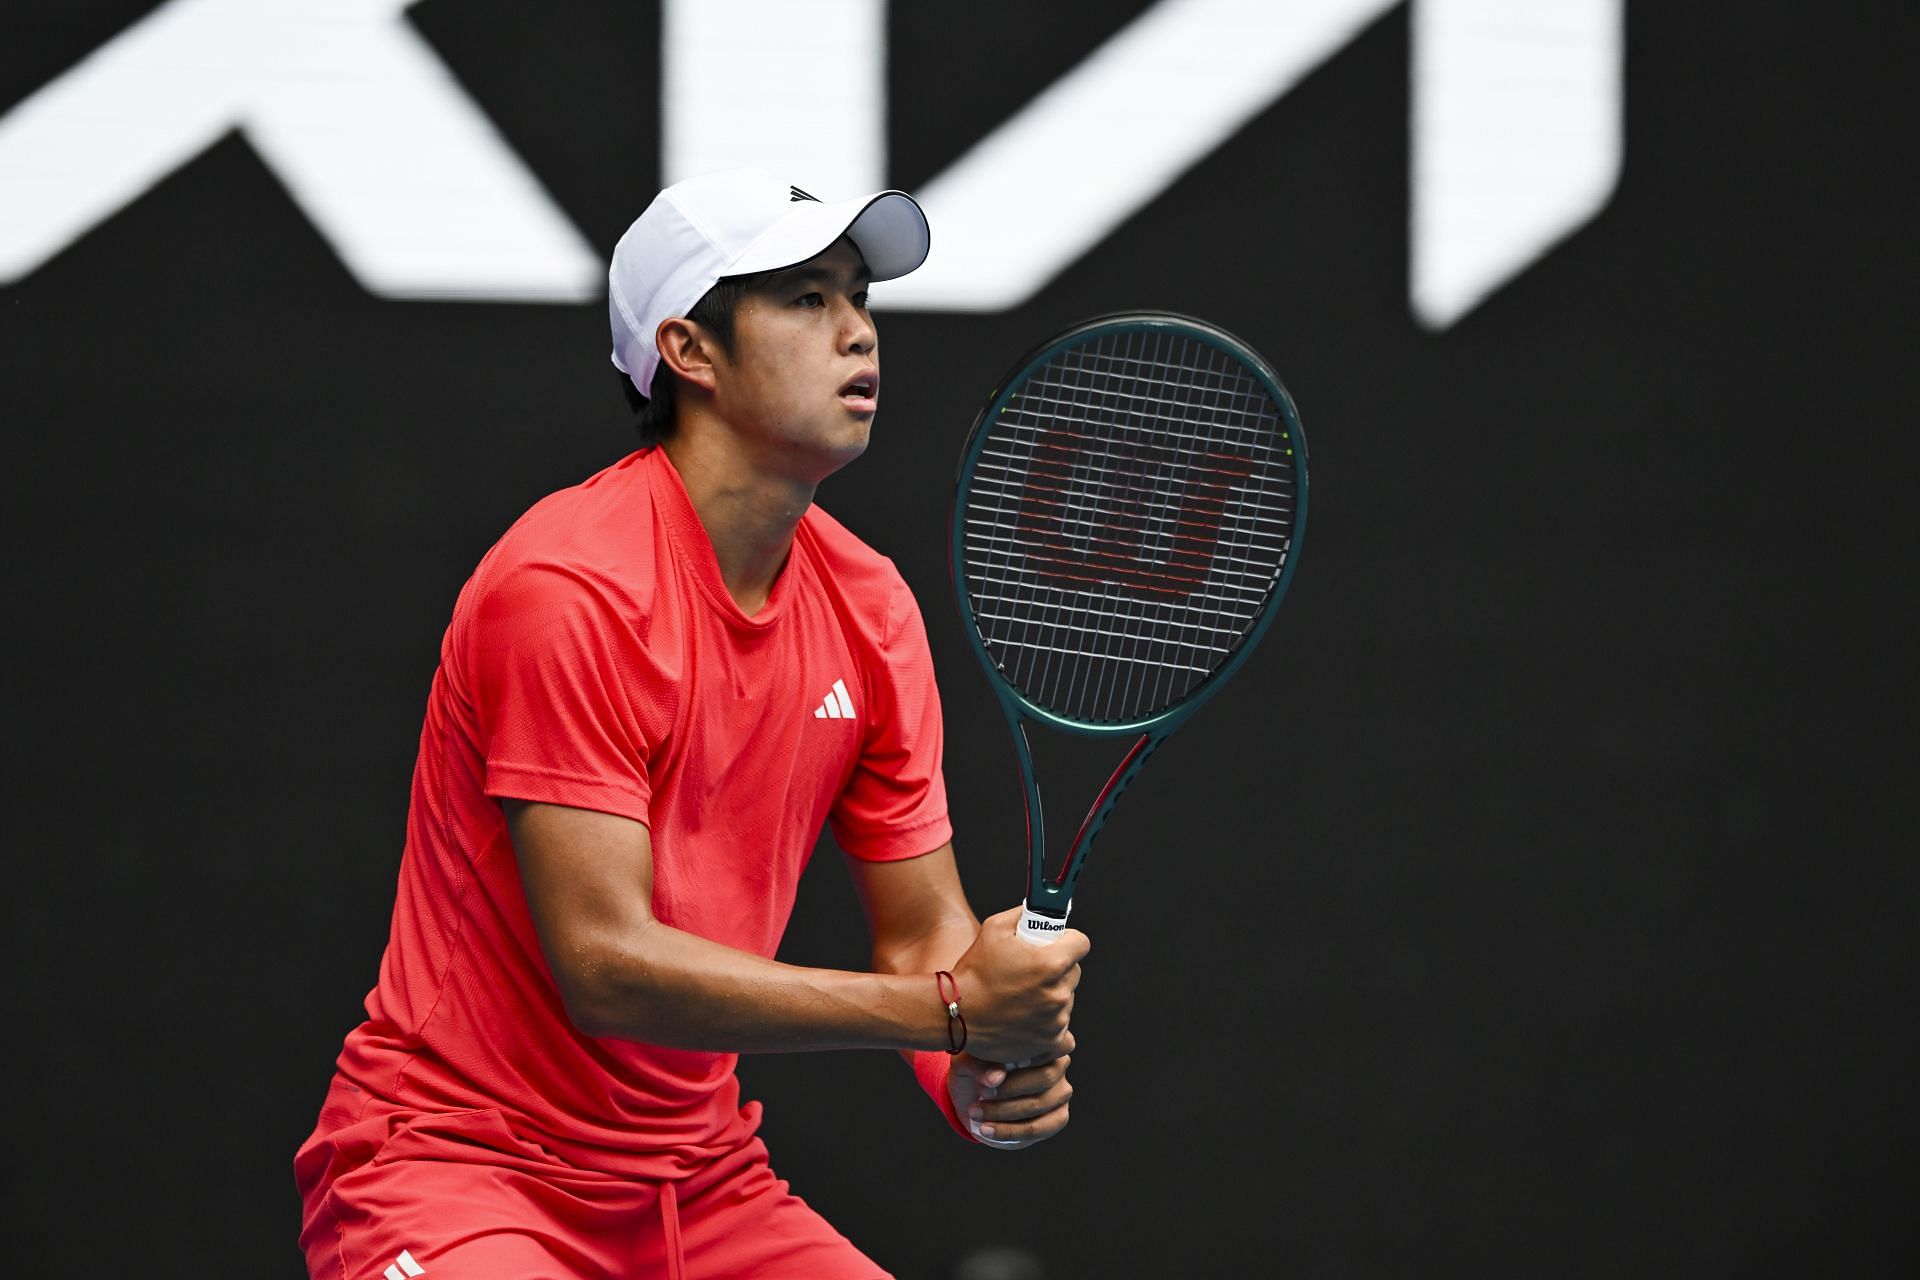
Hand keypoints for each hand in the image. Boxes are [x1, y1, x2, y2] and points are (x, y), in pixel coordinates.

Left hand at [948, 1043, 1075, 1148]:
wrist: (975, 1096)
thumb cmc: (975, 1069)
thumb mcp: (968, 1062)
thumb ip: (980, 1065)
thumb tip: (996, 1077)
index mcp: (1042, 1040)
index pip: (1041, 1047)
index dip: (1016, 1060)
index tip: (987, 1074)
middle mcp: (1059, 1063)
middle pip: (1044, 1077)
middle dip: (1009, 1090)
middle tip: (980, 1093)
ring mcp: (1061, 1091)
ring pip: (1040, 1104)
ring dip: (1004, 1112)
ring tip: (976, 1113)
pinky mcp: (1059, 1116)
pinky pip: (1040, 1128)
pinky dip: (1011, 1131)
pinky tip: (987, 1130)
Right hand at [949, 906, 1088, 1064]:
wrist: (956, 1013)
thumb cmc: (974, 973)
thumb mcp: (994, 928)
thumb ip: (1022, 915)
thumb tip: (1037, 910)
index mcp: (1051, 963)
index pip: (1081, 943)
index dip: (1069, 940)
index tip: (1060, 944)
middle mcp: (1058, 993)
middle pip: (1074, 972)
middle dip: (1059, 968)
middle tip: (1033, 970)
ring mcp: (1056, 1019)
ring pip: (1066, 999)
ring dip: (1052, 995)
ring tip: (1024, 996)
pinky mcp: (1050, 1040)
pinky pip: (1062, 1028)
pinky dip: (1050, 1023)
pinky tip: (1031, 1018)